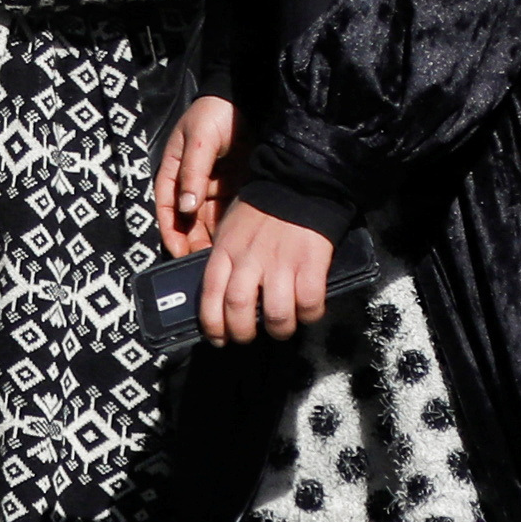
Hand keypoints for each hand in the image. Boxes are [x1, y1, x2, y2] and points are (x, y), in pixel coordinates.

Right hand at [154, 96, 236, 255]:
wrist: (246, 99)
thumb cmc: (215, 114)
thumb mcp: (200, 140)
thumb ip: (193, 172)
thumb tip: (186, 207)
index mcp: (173, 170)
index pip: (165, 206)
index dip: (169, 231)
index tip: (177, 252)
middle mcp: (190, 183)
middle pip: (186, 219)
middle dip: (192, 241)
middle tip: (203, 262)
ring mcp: (211, 186)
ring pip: (206, 220)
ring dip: (211, 238)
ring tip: (221, 257)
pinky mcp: (232, 187)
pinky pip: (226, 212)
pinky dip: (228, 227)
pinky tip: (235, 242)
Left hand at [203, 197, 335, 346]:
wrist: (297, 183)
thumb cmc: (261, 210)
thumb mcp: (230, 230)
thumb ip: (224, 260)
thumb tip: (220, 295)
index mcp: (225, 251)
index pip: (210, 295)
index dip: (212, 324)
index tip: (218, 338)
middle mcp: (249, 260)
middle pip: (239, 310)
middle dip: (242, 333)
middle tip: (248, 337)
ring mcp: (281, 263)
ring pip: (275, 314)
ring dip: (278, 330)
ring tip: (280, 329)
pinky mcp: (310, 263)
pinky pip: (309, 303)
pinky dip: (309, 315)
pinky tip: (307, 314)